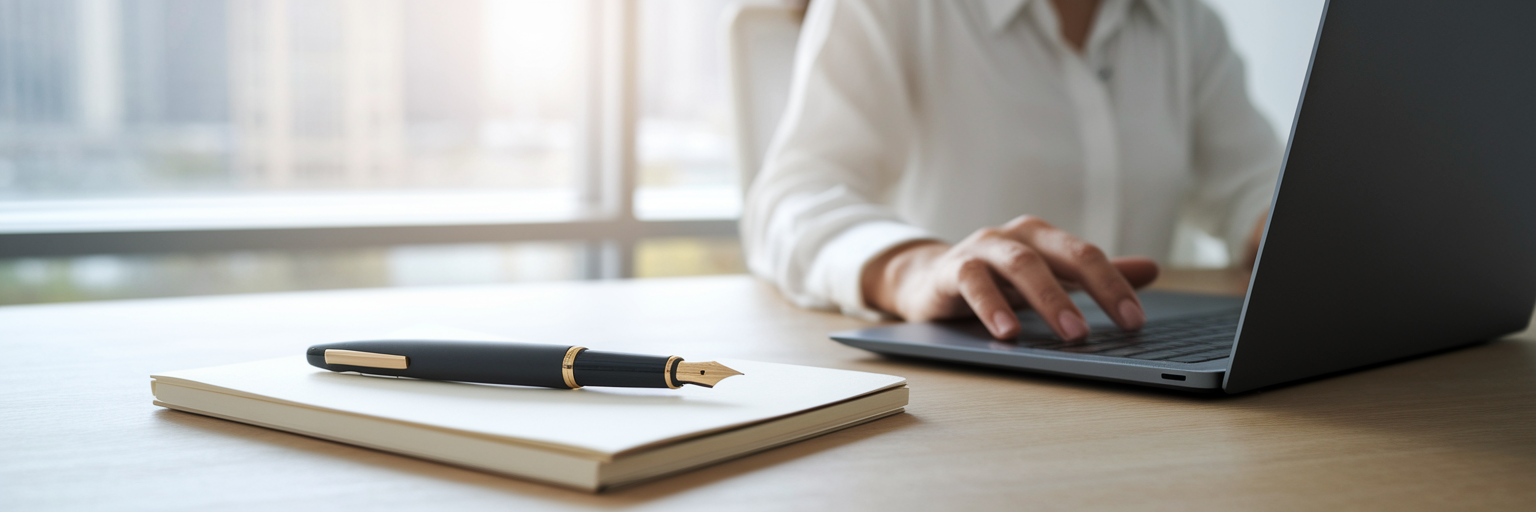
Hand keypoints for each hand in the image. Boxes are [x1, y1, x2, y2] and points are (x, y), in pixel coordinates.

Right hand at [861, 215, 1159, 339]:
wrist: (930, 281)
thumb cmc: (996, 281)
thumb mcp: (1047, 277)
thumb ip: (1093, 275)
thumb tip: (1152, 269)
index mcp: (1043, 237)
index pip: (1087, 256)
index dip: (1115, 286)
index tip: (1136, 321)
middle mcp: (1014, 236)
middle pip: (1061, 255)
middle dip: (1094, 289)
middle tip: (1120, 325)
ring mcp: (982, 249)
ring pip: (1021, 265)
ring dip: (1050, 298)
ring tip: (1072, 333)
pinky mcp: (951, 269)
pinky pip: (973, 282)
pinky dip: (992, 306)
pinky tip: (1008, 333)